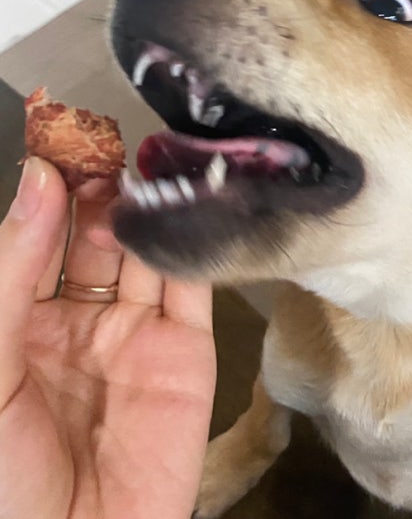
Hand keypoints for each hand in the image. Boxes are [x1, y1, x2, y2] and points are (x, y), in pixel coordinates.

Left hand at [0, 158, 216, 518]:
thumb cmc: (2, 482)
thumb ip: (10, 272)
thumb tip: (40, 181)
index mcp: (15, 321)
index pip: (34, 235)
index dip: (45, 184)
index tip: (54, 130)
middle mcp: (76, 319)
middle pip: (90, 232)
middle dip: (94, 185)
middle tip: (101, 142)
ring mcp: (134, 334)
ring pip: (143, 249)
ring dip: (141, 205)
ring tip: (139, 163)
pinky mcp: (186, 352)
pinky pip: (191, 287)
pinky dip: (188, 244)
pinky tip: (178, 206)